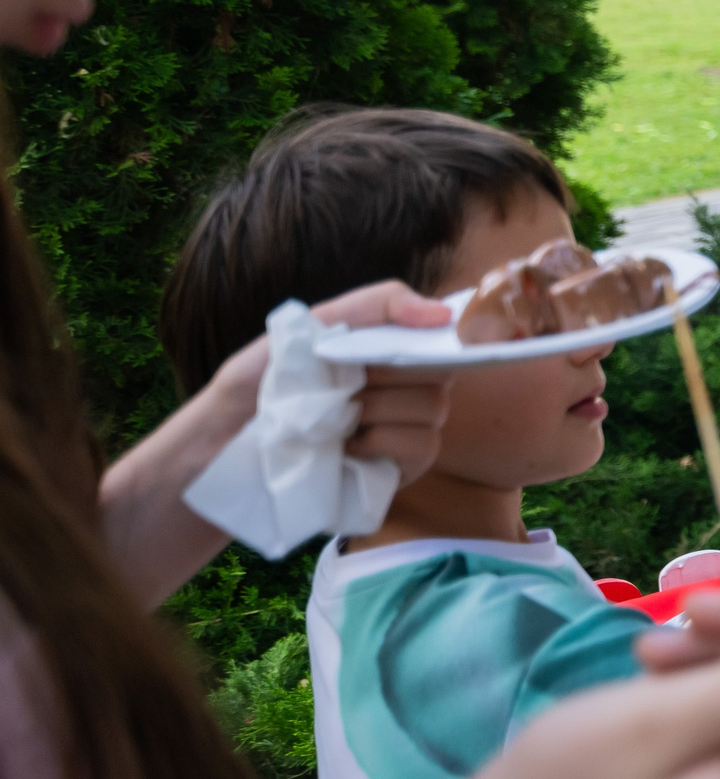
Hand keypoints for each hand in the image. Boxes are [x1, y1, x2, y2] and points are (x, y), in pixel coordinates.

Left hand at [205, 280, 455, 486]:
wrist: (218, 450)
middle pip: (440, 370)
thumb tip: (442, 313)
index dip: (431, 334)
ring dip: (381, 411)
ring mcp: (404, 430)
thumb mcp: (304, 330)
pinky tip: (349, 449)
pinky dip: (385, 443)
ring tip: (338, 422)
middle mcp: (402, 387)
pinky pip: (423, 448)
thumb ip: (373, 307)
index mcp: (380, 349)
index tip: (413, 336)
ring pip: (434, 408)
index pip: (438, 331)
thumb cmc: (252, 386)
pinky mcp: (398, 471)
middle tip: (345, 387)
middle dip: (389, 375)